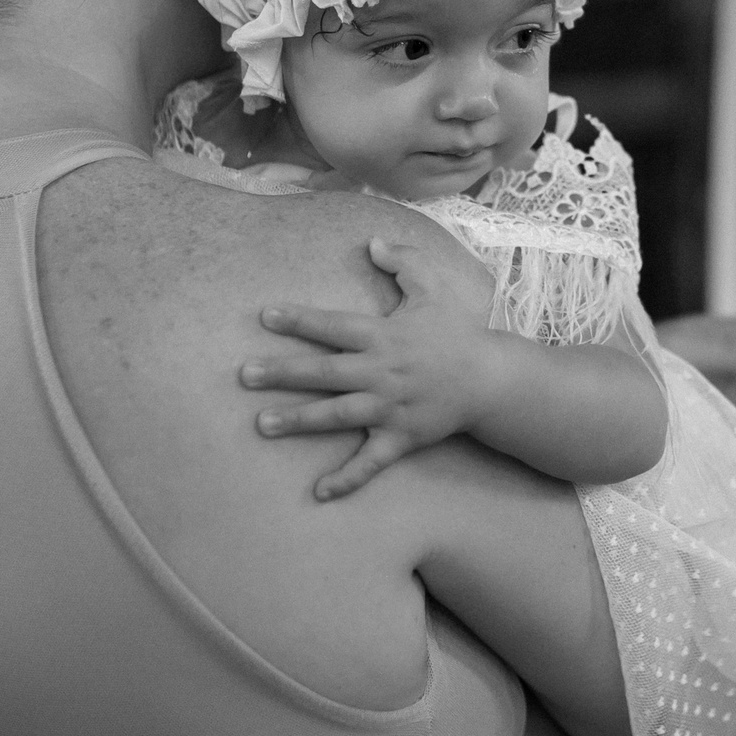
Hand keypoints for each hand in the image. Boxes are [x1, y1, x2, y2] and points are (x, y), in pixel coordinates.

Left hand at [240, 236, 503, 499]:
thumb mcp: (434, 287)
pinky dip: (346, 479)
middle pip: (324, 372)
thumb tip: (371, 243)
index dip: (300, 320)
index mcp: (384, 336)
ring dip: (298, 420)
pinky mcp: (400, 437)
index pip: (334, 326)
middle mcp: (381, 372)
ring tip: (261, 424)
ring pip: (336, 415)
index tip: (265, 316)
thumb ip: (403, 262)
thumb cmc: (458, 330)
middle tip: (244, 375)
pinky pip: (370, 462)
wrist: (490, 379)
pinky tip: (319, 493)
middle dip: (282, 372)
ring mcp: (389, 408)